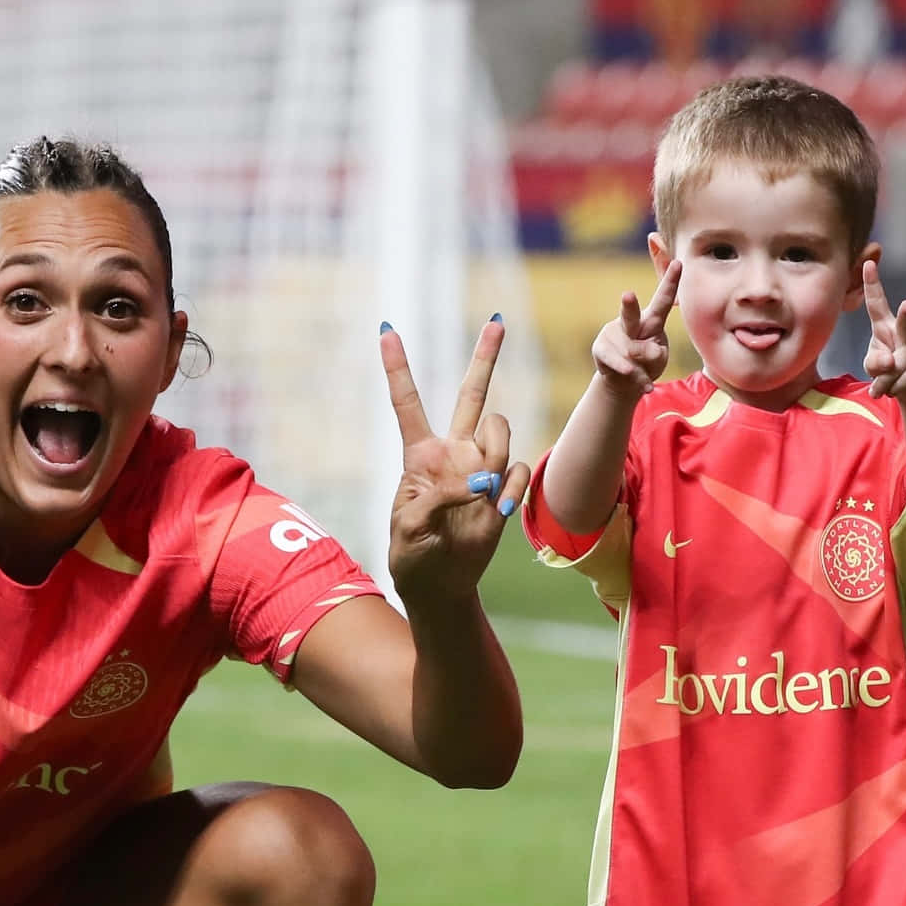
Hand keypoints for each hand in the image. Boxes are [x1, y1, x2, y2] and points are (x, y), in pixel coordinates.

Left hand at [381, 316, 529, 605]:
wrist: (442, 585)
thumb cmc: (413, 556)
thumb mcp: (407, 527)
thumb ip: (433, 499)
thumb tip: (475, 485)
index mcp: (420, 455)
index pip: (408, 402)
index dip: (398, 367)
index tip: (387, 329)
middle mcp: (454, 453)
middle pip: (471, 394)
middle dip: (486, 356)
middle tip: (497, 320)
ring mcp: (481, 468)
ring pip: (500, 429)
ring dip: (494, 452)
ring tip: (481, 492)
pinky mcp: (504, 490)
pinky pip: (518, 470)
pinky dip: (510, 489)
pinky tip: (495, 510)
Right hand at [591, 259, 680, 396]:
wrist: (623, 382)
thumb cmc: (646, 364)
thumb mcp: (659, 358)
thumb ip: (655, 353)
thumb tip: (643, 352)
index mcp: (651, 320)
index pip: (663, 300)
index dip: (670, 282)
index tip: (679, 263)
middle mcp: (631, 323)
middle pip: (631, 314)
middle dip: (629, 305)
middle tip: (627, 295)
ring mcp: (612, 334)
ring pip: (630, 349)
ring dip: (642, 367)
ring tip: (646, 376)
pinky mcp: (600, 349)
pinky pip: (621, 365)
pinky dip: (636, 377)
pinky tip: (645, 386)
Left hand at [863, 260, 905, 404]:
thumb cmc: (889, 370)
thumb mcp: (873, 366)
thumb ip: (874, 363)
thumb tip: (890, 363)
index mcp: (885, 326)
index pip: (877, 303)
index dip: (871, 284)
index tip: (867, 264)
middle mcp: (905, 332)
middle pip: (905, 325)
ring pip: (896, 365)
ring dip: (884, 382)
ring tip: (883, 387)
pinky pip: (902, 382)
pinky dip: (892, 390)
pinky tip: (895, 389)